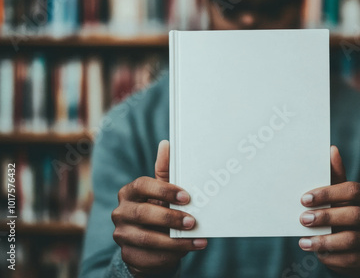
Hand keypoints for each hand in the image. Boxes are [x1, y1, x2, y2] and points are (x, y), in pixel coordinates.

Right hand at [111, 140, 206, 276]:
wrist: (150, 245)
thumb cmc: (158, 211)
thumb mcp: (162, 192)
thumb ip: (165, 172)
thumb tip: (167, 143)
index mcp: (129, 192)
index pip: (142, 186)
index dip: (164, 190)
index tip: (187, 197)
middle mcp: (120, 212)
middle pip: (143, 214)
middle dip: (170, 218)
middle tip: (192, 222)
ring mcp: (121, 235)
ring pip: (147, 238)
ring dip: (175, 240)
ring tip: (197, 239)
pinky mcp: (128, 255)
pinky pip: (149, 257)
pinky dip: (172, 254)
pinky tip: (189, 249)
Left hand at [299, 146, 359, 276]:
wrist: (356, 248)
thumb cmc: (344, 214)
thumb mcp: (340, 196)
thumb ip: (336, 177)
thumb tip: (332, 149)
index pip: (353, 190)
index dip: (328, 194)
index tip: (304, 199)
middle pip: (354, 215)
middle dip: (325, 216)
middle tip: (302, 219)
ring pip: (352, 239)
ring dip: (324, 240)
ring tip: (304, 241)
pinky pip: (351, 258)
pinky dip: (331, 256)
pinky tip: (316, 252)